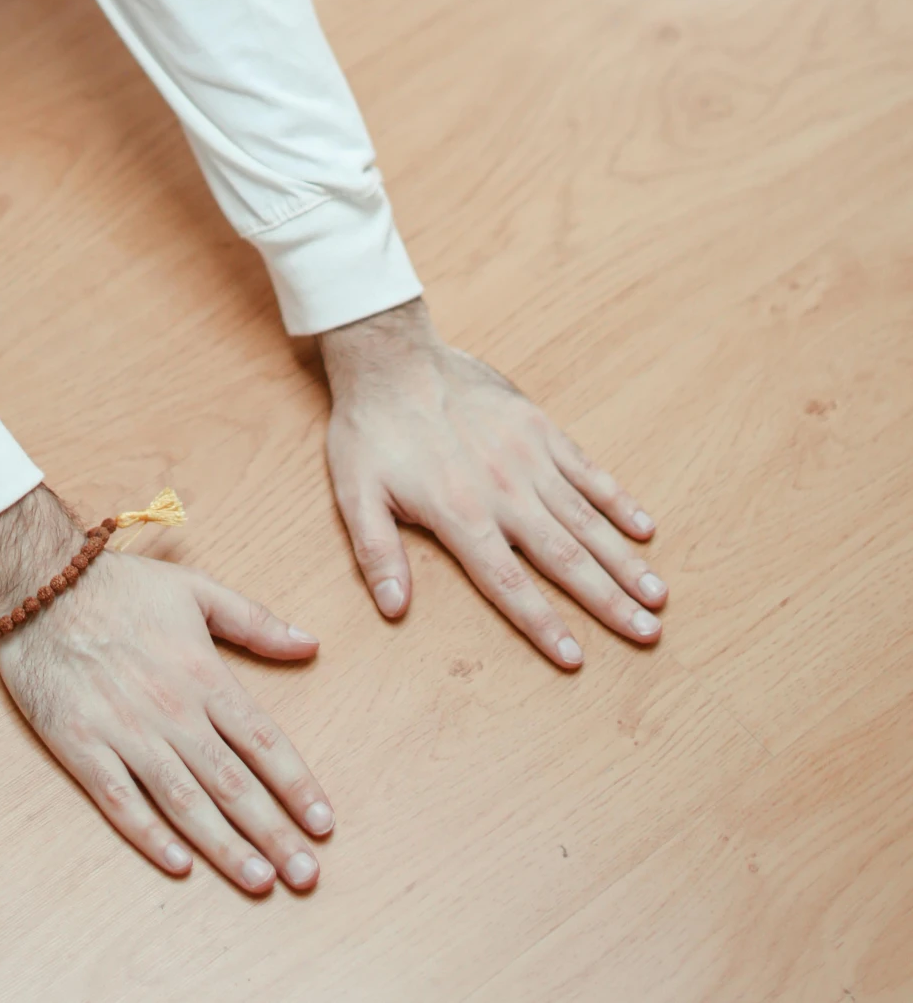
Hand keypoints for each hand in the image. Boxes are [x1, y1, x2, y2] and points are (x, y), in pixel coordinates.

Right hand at [0, 486, 332, 890]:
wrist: (40, 581)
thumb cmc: (121, 586)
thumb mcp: (196, 588)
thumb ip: (255, 621)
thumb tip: (310, 644)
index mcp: (203, 673)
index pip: (263, 740)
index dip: (297, 785)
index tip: (324, 822)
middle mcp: (171, 708)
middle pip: (231, 781)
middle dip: (273, 832)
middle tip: (306, 874)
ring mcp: (125, 731)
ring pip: (183, 801)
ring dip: (224, 845)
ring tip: (259, 880)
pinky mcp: (81, 746)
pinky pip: (120, 801)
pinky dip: (150, 835)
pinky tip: (180, 864)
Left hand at [321, 299, 666, 666]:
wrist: (391, 355)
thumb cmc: (370, 429)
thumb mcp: (355, 494)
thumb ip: (377, 554)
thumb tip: (394, 610)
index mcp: (459, 513)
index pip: (508, 583)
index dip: (543, 624)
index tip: (577, 659)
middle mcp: (503, 489)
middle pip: (565, 557)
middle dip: (608, 600)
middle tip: (648, 634)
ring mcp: (527, 455)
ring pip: (586, 518)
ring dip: (624, 559)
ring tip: (659, 595)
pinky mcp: (538, 426)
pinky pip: (586, 469)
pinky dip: (617, 499)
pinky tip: (645, 528)